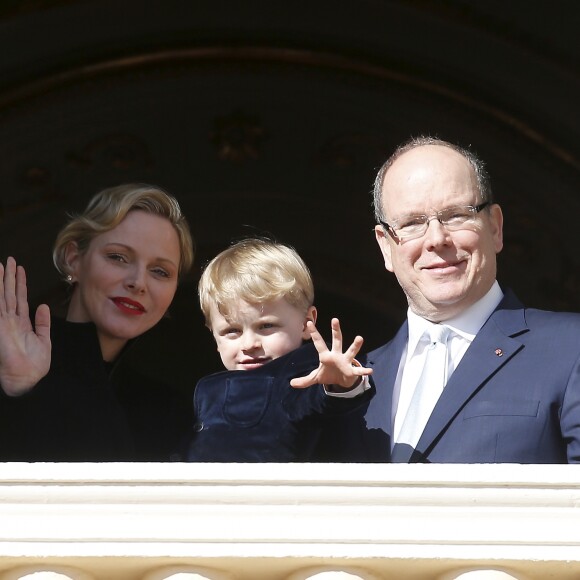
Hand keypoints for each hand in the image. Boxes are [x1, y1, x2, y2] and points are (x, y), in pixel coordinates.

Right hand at [0, 257, 50, 395]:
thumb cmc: (35, 364)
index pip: (20, 299)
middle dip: (9, 277)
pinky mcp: (1, 326)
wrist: (27, 377)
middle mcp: (11, 320)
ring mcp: (5, 322)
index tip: (20, 269)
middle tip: (9, 260)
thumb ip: (42, 322)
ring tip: (2, 265)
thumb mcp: (44, 339)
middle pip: (10, 294)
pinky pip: (0, 306)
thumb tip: (43, 305)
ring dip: (2, 281)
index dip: (20, 284)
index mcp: (22, 323)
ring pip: (3, 297)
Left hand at [290, 317, 371, 389]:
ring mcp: (345, 361)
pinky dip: (363, 371)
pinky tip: (370, 371)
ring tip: (359, 338)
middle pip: (337, 341)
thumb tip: (291, 383)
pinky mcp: (351, 371)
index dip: (314, 333)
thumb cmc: (328, 374)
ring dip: (355, 345)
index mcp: (326, 356)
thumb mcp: (315, 377)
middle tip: (335, 319)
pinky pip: (358, 370)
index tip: (309, 322)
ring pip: (350, 351)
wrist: (341, 381)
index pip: (318, 343)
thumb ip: (304, 380)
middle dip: (336, 331)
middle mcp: (336, 355)